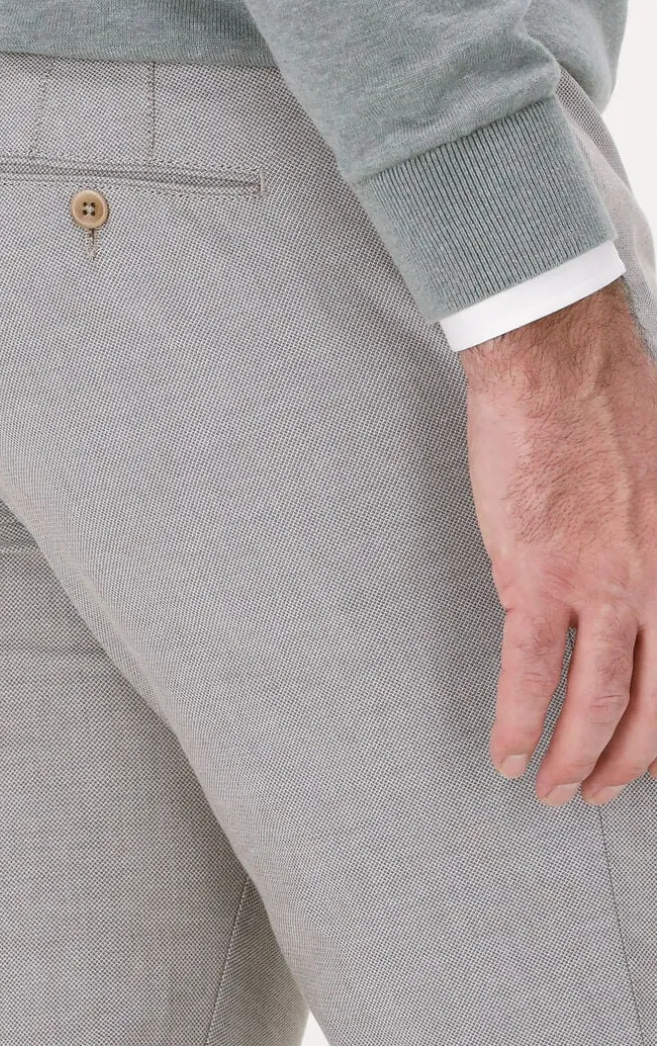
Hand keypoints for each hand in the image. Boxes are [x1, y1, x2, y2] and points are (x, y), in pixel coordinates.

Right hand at [458, 277, 656, 806]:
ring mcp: (600, 584)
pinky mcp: (537, 576)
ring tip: (555, 790)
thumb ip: (646, 541)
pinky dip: (521, 723)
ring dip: (577, 759)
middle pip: (654, 704)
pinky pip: (531, 673)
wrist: (557, 361)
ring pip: (600, 702)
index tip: (641, 745)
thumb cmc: (604, 400)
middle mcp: (655, 582)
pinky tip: (510, 752)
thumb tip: (617, 579)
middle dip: (626, 761)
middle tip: (599, 790)